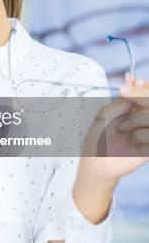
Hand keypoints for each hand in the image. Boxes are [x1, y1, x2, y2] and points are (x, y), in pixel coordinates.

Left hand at [74, 73, 148, 223]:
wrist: (97, 162)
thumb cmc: (98, 138)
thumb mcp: (105, 114)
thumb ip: (120, 101)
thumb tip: (130, 83)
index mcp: (131, 110)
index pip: (143, 94)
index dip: (141, 87)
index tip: (134, 81)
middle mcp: (142, 119)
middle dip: (140, 98)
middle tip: (128, 99)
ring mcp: (147, 132)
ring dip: (135, 120)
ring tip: (123, 129)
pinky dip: (140, 136)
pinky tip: (132, 142)